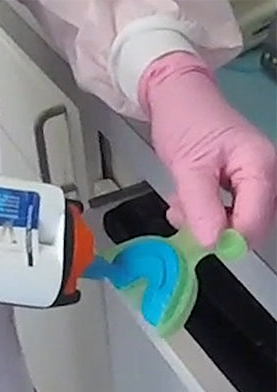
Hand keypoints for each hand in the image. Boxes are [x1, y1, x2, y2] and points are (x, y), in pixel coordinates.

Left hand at [139, 52, 276, 247]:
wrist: (176, 100)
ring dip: (203, 222)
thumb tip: (213, 243)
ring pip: (234, 222)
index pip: (256, 220)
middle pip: (249, 225)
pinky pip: (224, 212)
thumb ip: (201, 206)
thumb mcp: (188, 167)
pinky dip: (201, 213)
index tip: (200, 240)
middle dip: (214, 229)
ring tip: (179, 205)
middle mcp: (263, 175)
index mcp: (260, 166)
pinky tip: (183, 203)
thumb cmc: (185, 123)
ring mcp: (250, 180)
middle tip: (184, 217)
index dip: (230, 238)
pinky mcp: (236, 184)